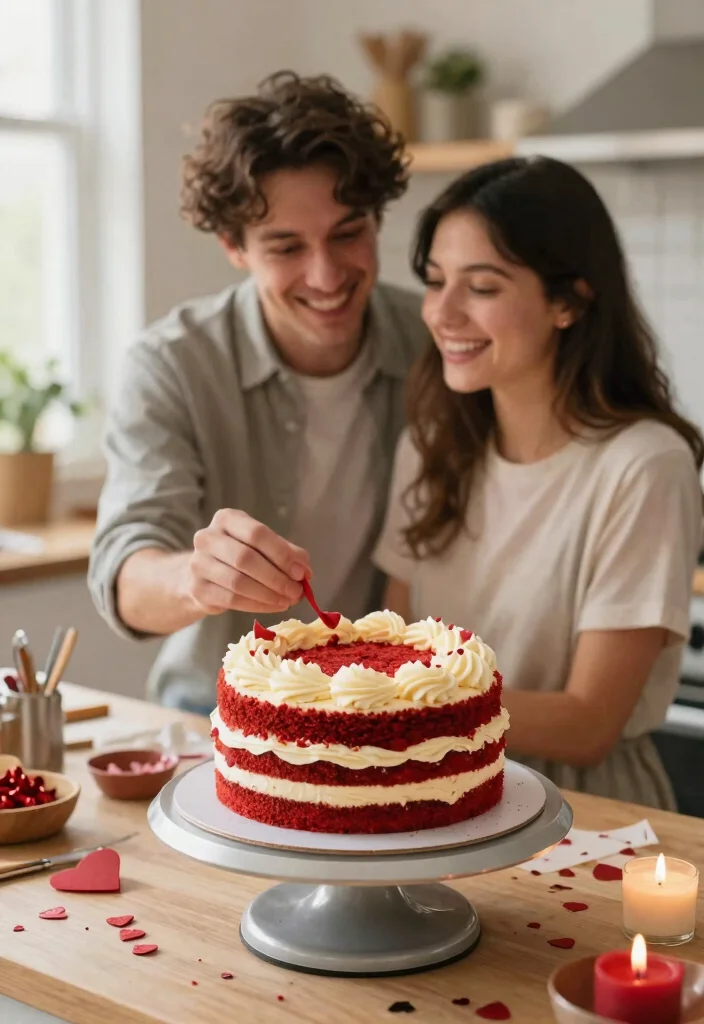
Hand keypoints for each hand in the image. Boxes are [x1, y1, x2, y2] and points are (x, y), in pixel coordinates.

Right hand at [186, 509, 309, 615]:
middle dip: (276, 578)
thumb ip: (286, 553)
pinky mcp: (197, 589)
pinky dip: (257, 605)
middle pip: (246, 558)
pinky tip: (272, 606)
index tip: (301, 572)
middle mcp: (207, 537)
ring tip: (287, 601)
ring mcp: (198, 563)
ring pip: (238, 582)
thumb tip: (304, 572)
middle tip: (296, 592)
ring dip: (268, 595)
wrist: (202, 575)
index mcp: (227, 519)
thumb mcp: (263, 547)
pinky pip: (232, 599)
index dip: (282, 554)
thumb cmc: (239, 556)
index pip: (257, 534)